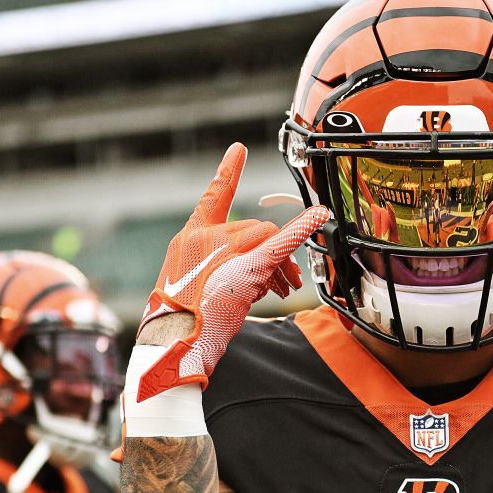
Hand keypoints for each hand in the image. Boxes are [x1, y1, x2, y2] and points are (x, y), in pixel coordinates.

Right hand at [136, 142, 330, 401]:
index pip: (213, 197)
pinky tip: (319, 216)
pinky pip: (280, 240)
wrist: (174, 342)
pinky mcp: (247, 265)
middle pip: (253, 227)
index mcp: (189, 238)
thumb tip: (264, 266)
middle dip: (271, 253)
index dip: (228, 172)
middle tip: (284, 285)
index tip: (239, 149)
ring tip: (283, 290)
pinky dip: (301, 228)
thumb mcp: (198, 287)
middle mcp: (204, 237)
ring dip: (280, 264)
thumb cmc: (184, 322)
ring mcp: (225, 248)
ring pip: (266, 237)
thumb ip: (224, 268)